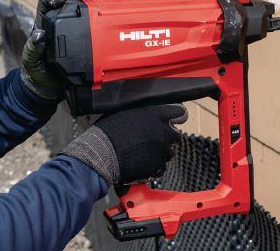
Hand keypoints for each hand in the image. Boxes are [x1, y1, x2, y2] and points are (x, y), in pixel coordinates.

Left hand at [20, 0, 122, 98]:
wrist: (52, 86)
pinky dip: (113, 14)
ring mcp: (82, 25)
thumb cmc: (38, 69)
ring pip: (92, 4)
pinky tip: (120, 8)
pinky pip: (104, 22)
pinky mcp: (95, 35)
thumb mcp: (31, 60)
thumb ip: (32, 49)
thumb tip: (39, 36)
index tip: (60, 0)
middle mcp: (65, 17)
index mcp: (47, 19)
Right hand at [60, 104, 186, 184]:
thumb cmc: (107, 133)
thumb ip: (142, 113)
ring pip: (169, 153)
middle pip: (176, 135)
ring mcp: (161, 150)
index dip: (176, 116)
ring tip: (144, 154)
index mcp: (155, 114)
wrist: (100, 154)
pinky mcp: (156, 166)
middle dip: (167, 138)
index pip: (179, 113)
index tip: (174, 120)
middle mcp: (162, 131)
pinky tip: (141, 164)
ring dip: (160, 153)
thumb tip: (146, 114)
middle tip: (154, 141)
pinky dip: (153, 167)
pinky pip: (161, 167)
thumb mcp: (124, 112)